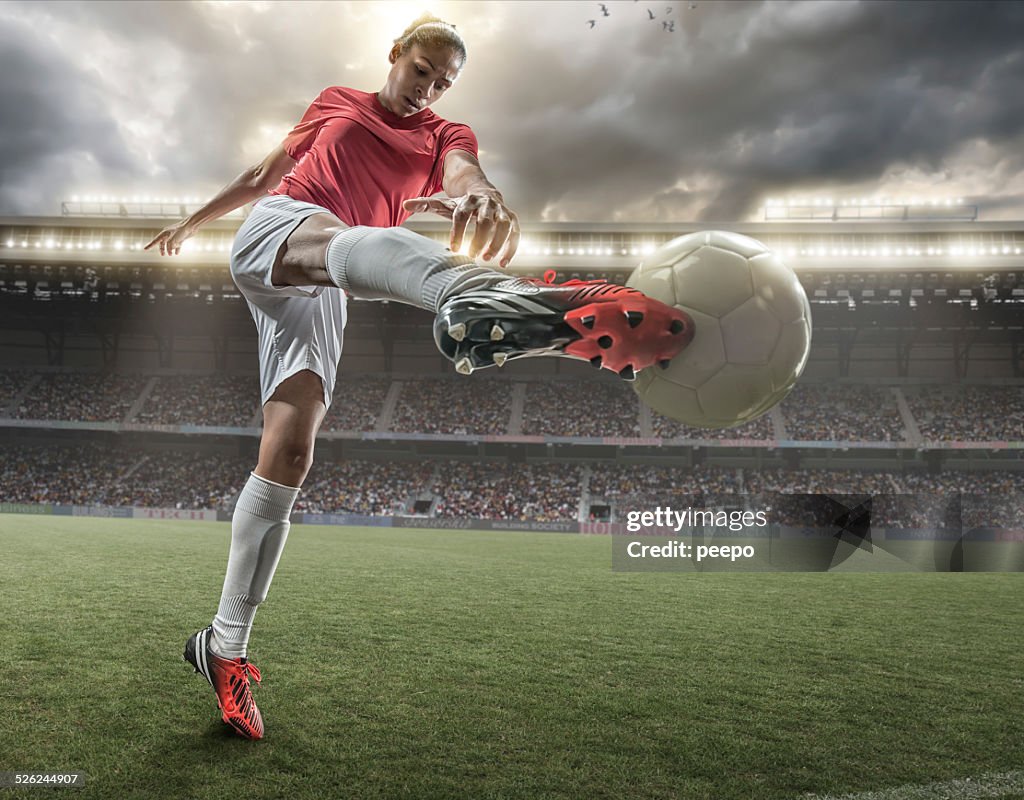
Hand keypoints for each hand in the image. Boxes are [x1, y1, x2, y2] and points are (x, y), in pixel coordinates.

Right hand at [144, 220, 195, 255]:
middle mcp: (168, 234)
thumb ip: (170, 246)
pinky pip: (177, 244)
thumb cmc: (182, 231)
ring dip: (170, 249)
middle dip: (162, 249)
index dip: (150, 245)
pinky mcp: (181, 237)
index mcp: (164, 233)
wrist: (191, 226)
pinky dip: (176, 249)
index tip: (145, 249)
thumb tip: (170, 250)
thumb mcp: (174, 240)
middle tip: (163, 255)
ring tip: (171, 255)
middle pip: (163, 243)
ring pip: (170, 244)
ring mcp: (174, 235)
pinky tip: (176, 253)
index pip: (155, 241)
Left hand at [403, 191, 519, 267]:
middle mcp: (487, 203)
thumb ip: (425, 205)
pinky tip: (503, 263)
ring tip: (488, 259)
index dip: (458, 231)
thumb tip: (405, 205)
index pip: (462, 215)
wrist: (484, 192)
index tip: (454, 249)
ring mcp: (502, 210)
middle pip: (485, 220)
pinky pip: (516, 233)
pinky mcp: (512, 219)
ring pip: (504, 226)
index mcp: (468, 200)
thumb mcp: (444, 203)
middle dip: (479, 239)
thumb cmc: (462, 203)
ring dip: (498, 243)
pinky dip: (511, 248)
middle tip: (471, 255)